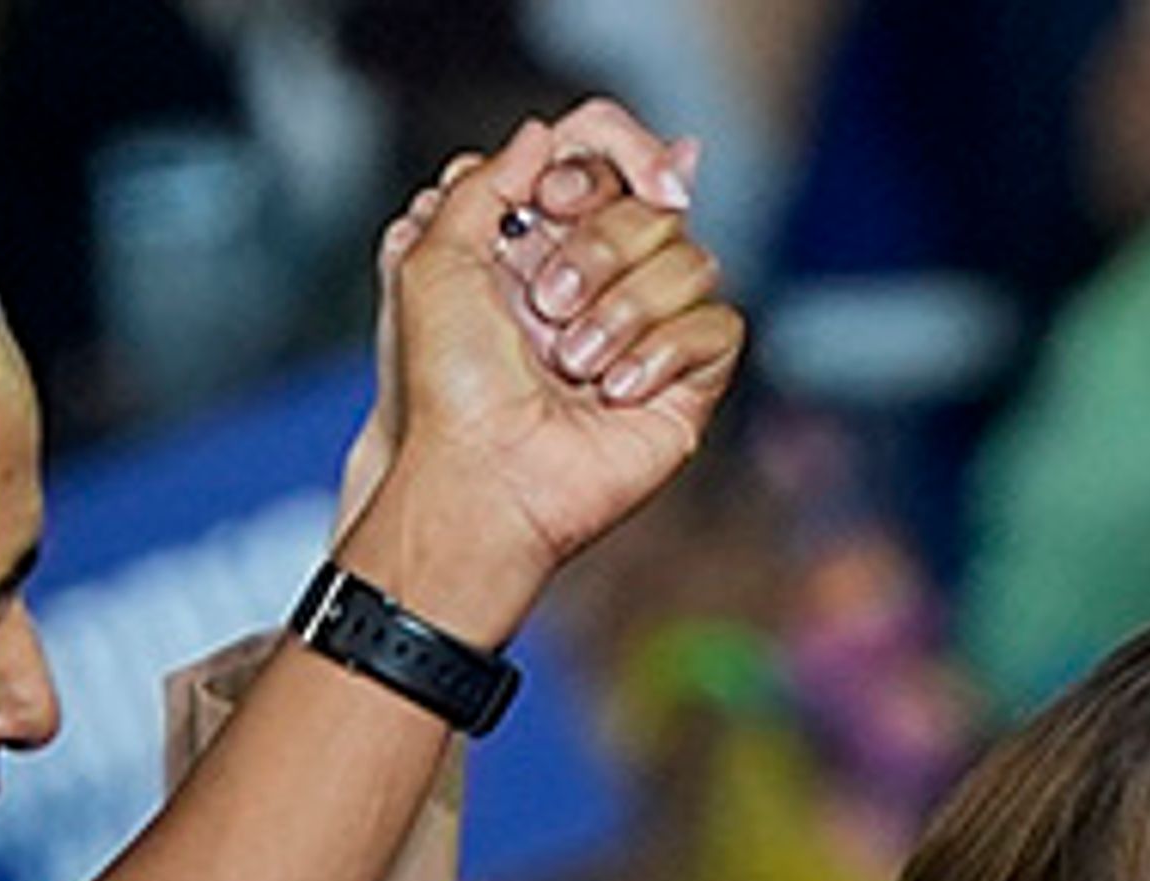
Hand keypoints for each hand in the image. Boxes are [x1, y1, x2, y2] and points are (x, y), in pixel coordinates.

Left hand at [335, 102, 741, 637]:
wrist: (482, 476)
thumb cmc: (449, 386)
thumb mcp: (432, 258)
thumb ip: (485, 181)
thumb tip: (544, 136)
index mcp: (544, 243)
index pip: (609, 160)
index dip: (596, 166)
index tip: (551, 205)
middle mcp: (600, 281)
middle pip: (655, 205)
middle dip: (597, 251)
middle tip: (547, 307)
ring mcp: (647, 331)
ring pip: (692, 260)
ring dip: (622, 311)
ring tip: (574, 366)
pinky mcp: (687, 383)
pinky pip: (717, 327)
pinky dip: (661, 353)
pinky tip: (614, 393)